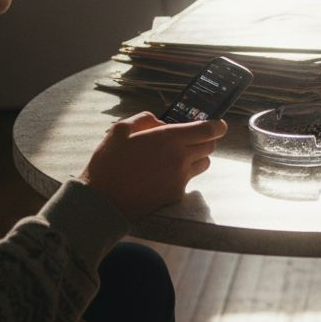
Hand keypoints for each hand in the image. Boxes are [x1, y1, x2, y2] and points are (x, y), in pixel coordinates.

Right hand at [80, 111, 227, 220]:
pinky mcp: (176, 194)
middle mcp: (180, 158)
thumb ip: (144, 119)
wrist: (102, 202)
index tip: (218, 125)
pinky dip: (183, 174)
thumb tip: (160, 122)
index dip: (217, 126)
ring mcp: (180, 178)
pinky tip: (163, 174)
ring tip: (177, 157)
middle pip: (210, 146)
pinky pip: (189, 180)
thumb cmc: (108, 163)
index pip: (208, 130)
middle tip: (192, 138)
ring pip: (204, 164)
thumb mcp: (120, 130)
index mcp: (169, 138)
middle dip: (205, 140)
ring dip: (197, 157)